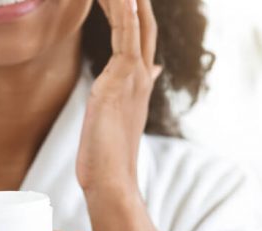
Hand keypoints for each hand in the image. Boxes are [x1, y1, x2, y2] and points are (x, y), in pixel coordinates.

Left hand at [76, 0, 161, 193]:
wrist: (112, 181)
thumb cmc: (109, 155)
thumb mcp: (120, 117)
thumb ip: (134, 90)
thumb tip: (153, 70)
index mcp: (139, 83)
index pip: (141, 37)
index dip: (134, 12)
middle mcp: (140, 76)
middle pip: (144, 24)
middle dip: (136, 0)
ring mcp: (133, 78)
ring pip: (136, 24)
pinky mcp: (119, 81)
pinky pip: (125, 37)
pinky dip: (125, 12)